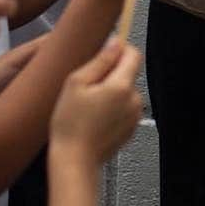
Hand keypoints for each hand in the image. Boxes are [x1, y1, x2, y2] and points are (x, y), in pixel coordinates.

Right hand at [50, 39, 142, 165]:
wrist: (74, 162)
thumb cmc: (70, 125)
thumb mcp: (76, 83)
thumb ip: (100, 60)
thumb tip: (115, 43)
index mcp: (122, 86)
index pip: (134, 54)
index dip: (120, 50)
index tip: (106, 54)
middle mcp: (133, 100)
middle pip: (129, 73)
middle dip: (111, 74)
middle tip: (88, 87)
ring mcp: (134, 116)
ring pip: (126, 91)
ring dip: (112, 92)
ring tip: (90, 106)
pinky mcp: (131, 129)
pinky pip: (125, 108)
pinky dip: (113, 108)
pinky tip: (95, 118)